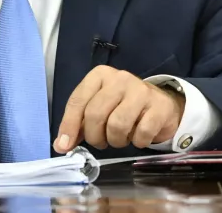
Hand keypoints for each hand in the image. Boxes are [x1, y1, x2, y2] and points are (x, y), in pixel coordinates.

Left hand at [53, 66, 184, 152]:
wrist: (161, 104)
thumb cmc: (123, 106)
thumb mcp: (98, 108)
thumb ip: (78, 124)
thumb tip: (60, 145)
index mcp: (100, 75)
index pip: (78, 100)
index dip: (69, 125)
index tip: (64, 145)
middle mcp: (120, 78)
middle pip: (95, 114)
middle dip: (94, 137)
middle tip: (101, 142)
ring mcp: (141, 91)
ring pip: (117, 125)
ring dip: (116, 141)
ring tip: (120, 138)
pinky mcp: (159, 106)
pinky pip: (141, 133)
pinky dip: (138, 142)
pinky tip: (139, 137)